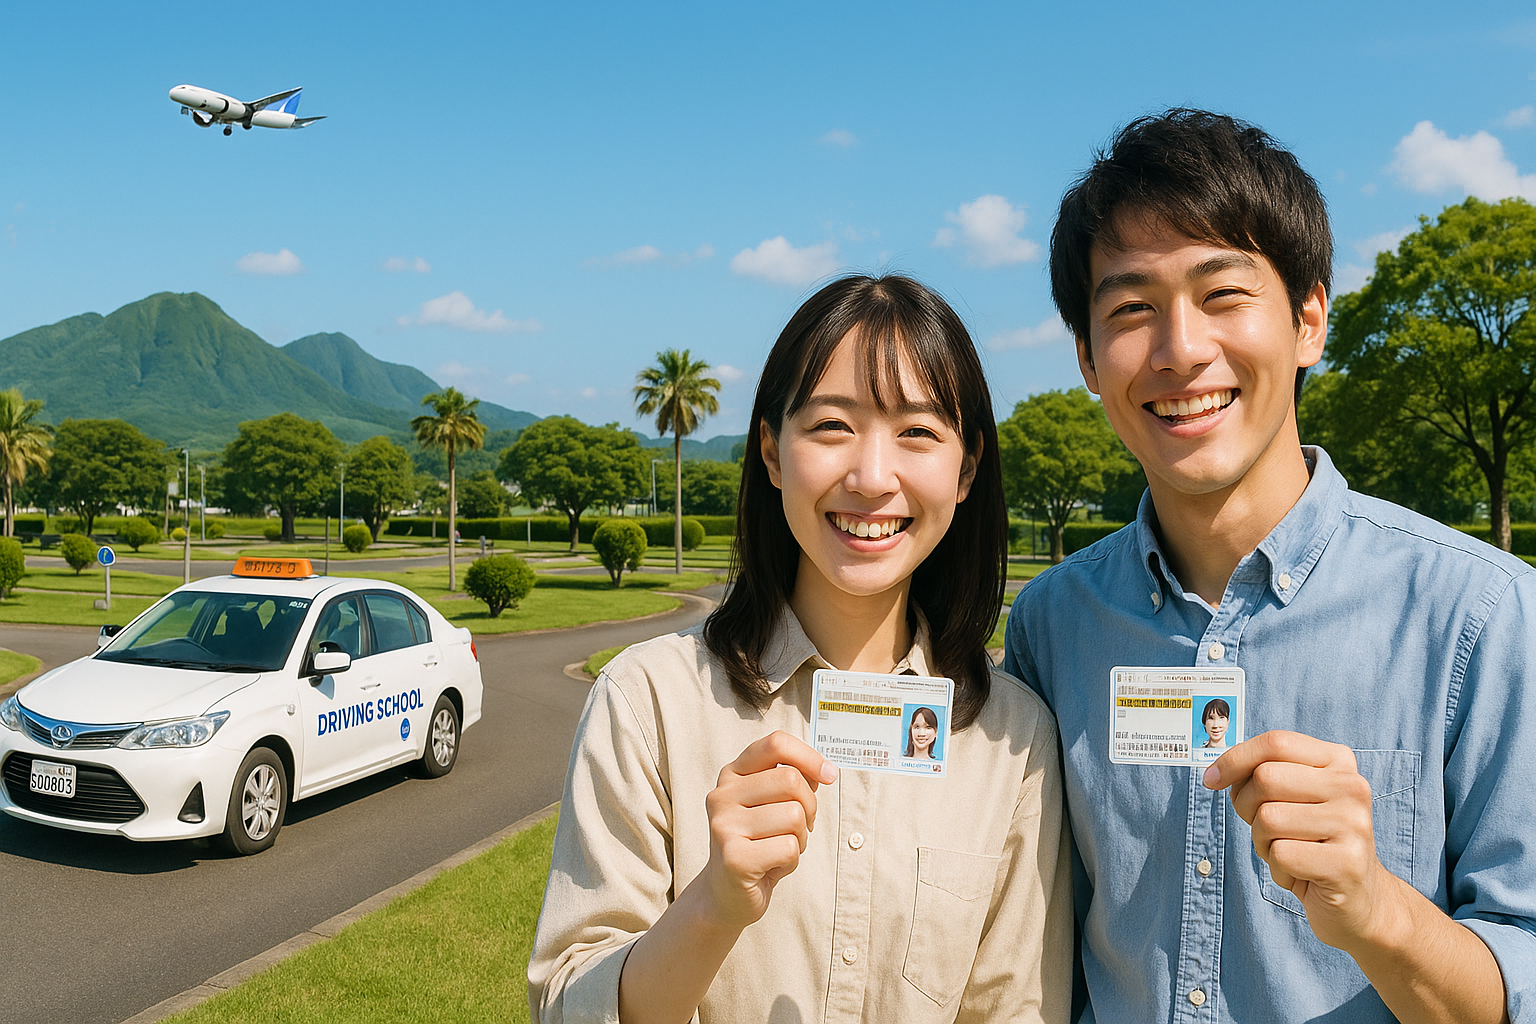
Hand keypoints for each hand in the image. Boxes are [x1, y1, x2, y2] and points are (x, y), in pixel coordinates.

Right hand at [698, 730, 838, 932]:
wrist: (725, 894)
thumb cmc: (756, 844)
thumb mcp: (770, 804)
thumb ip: (791, 780)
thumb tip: (823, 771)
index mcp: (732, 775)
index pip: (775, 744)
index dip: (809, 756)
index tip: (829, 776)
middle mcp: (722, 796)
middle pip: (791, 780)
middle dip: (809, 806)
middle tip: (800, 826)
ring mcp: (724, 827)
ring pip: (794, 816)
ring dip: (800, 838)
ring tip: (780, 848)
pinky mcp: (734, 858)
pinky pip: (789, 848)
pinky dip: (792, 860)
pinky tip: (772, 865)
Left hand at [1204, 730, 1406, 952]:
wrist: (1358, 900)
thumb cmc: (1311, 843)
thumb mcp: (1290, 799)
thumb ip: (1262, 775)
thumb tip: (1216, 773)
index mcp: (1338, 762)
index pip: (1276, 742)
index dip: (1235, 758)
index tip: (1211, 779)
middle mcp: (1352, 787)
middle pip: (1266, 778)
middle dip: (1247, 806)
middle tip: (1264, 829)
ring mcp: (1354, 825)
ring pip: (1268, 818)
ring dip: (1263, 842)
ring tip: (1289, 853)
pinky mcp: (1347, 863)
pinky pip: (1280, 855)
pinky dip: (1277, 869)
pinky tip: (1301, 875)